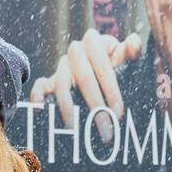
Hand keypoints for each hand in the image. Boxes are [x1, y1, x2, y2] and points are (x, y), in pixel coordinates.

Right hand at [28, 28, 143, 140]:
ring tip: (76, 129)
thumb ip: (131, 53)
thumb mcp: (125, 60)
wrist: (99, 73)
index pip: (102, 63)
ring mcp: (61, 66)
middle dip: (94, 105)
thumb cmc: (117, 67)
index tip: (118, 112)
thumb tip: (134, 42)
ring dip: (68, 108)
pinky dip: (38, 98)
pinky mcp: (48, 80)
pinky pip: (39, 86)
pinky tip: (43, 113)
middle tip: (105, 128)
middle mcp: (76, 52)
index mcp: (95, 43)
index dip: (110, 89)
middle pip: (83, 77)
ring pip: (61, 84)